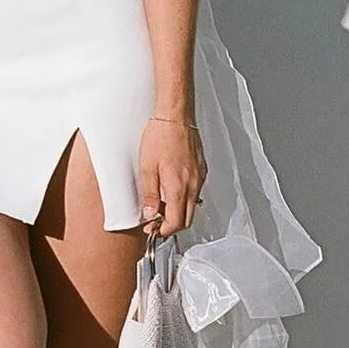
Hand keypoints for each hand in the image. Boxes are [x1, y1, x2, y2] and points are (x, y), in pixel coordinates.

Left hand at [137, 117, 206, 237]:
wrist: (176, 116)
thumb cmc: (161, 136)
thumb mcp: (147, 167)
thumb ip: (149, 194)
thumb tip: (150, 213)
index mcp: (179, 187)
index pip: (176, 222)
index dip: (164, 231)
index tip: (153, 230)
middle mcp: (193, 185)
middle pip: (187, 219)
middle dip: (171, 225)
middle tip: (156, 222)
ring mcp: (200, 178)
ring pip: (192, 206)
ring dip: (178, 211)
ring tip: (161, 204)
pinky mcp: (202, 170)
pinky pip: (195, 193)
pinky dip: (184, 198)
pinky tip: (171, 190)